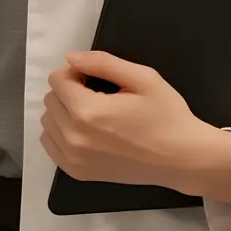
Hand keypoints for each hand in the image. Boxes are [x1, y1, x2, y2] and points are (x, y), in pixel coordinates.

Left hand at [40, 50, 217, 193]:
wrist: (182, 159)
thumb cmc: (166, 115)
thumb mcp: (142, 77)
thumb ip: (102, 62)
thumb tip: (70, 57)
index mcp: (87, 112)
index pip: (57, 79)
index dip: (77, 72)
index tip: (97, 78)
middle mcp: (74, 138)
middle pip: (51, 99)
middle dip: (70, 90)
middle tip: (99, 94)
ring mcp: (73, 159)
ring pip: (48, 122)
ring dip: (64, 111)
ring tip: (95, 113)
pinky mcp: (78, 173)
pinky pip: (51, 144)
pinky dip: (62, 132)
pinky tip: (87, 130)